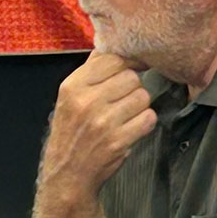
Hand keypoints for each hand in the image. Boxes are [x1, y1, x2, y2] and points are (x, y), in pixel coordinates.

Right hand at [38, 53, 157, 199]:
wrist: (68, 174)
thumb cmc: (72, 132)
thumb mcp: (70, 98)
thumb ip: (90, 71)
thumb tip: (111, 42)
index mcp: (72, 86)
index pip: (112, 59)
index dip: (127, 64)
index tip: (130, 71)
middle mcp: (86, 101)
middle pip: (131, 77)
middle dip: (132, 89)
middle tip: (122, 102)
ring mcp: (102, 121)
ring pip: (142, 97)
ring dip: (140, 106)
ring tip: (126, 116)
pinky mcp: (118, 140)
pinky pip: (148, 118)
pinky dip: (144, 123)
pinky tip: (131, 129)